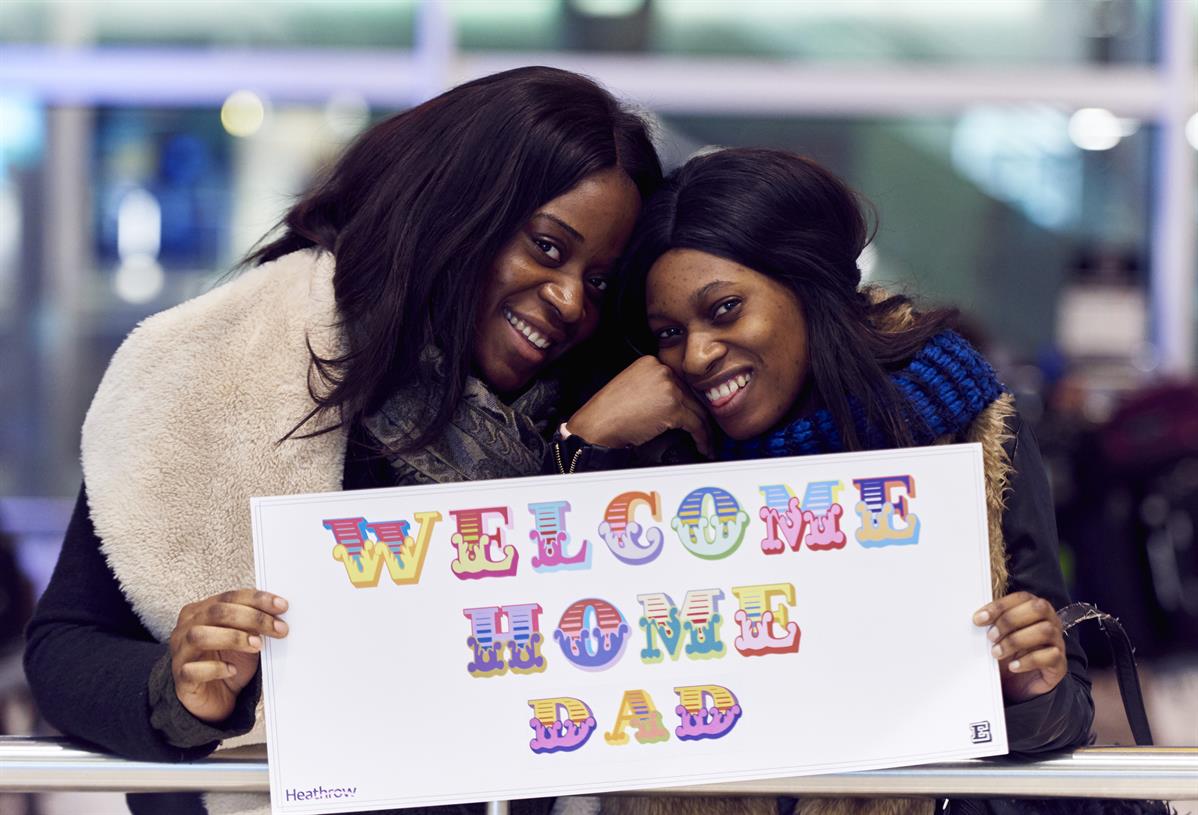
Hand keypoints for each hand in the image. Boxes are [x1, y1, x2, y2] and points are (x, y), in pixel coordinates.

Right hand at [169, 589, 288, 722]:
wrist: (214, 697)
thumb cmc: (228, 660)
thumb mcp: (245, 637)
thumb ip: (255, 623)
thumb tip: (280, 614)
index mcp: (202, 610)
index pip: (230, 597)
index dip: (257, 599)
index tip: (282, 606)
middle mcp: (187, 627)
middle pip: (217, 612)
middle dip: (252, 617)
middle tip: (278, 628)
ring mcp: (181, 652)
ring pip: (200, 636)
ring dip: (233, 638)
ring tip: (257, 646)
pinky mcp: (181, 678)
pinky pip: (193, 670)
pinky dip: (215, 668)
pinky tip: (232, 670)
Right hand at [566, 356, 711, 455]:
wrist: (597, 426)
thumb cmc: (608, 412)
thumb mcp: (630, 386)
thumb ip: (652, 386)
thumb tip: (675, 401)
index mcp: (650, 362)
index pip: (679, 381)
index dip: (688, 400)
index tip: (695, 413)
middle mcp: (662, 370)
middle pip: (690, 395)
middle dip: (699, 415)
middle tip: (705, 430)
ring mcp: (668, 388)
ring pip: (697, 410)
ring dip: (704, 429)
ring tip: (707, 442)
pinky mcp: (672, 407)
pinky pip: (696, 424)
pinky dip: (702, 438)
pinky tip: (703, 447)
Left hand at [973, 591, 1066, 702]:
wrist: (1020, 684)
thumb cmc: (1008, 653)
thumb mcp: (998, 636)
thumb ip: (992, 624)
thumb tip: (977, 618)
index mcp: (1034, 609)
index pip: (1022, 597)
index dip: (1000, 606)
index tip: (979, 619)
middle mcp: (1050, 621)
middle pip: (1038, 608)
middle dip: (1010, 621)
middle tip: (991, 637)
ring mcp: (1057, 642)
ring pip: (1045, 631)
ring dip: (1016, 641)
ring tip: (997, 652)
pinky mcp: (1060, 663)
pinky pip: (1051, 656)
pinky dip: (1029, 660)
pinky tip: (1013, 666)